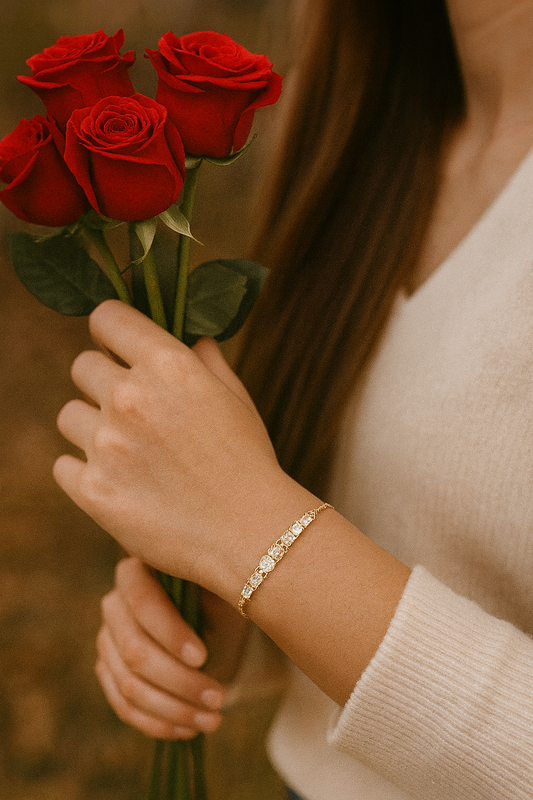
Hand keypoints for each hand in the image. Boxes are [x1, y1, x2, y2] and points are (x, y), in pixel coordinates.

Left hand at [53, 300, 304, 596]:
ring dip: (92, 427)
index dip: (110, 330)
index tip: (115, 345)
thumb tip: (189, 335)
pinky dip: (85, 470)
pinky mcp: (92, 490)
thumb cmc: (248, 462)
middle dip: (102, 381)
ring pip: (69, 416)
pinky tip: (119, 481)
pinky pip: (64, 464)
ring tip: (128, 452)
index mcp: (168, 366)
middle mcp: (130, 398)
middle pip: (82, 366)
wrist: (251, 533)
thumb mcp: (236, 398)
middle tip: (130, 409)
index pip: (107, 319)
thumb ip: (205, 359)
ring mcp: (107, 445)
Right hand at [96, 557, 247, 738]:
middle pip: (134, 650)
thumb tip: (221, 602)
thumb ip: (211, 594)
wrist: (213, 622)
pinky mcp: (108, 672)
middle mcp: (113, 603)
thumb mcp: (221, 592)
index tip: (202, 658)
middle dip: (179, 680)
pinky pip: (124, 706)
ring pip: (129, 685)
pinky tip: (188, 729)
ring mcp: (106, 640)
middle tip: (218, 698)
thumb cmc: (220, 600)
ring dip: (173, 709)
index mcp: (137, 570)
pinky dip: (157, 723)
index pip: (142, 601)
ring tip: (213, 719)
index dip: (169, 632)